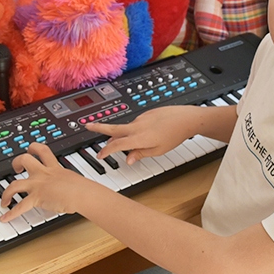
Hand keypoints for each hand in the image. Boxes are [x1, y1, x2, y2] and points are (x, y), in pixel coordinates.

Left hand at [0, 142, 83, 221]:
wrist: (82, 194)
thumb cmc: (83, 188)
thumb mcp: (74, 179)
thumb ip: (68, 182)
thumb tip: (70, 188)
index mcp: (54, 167)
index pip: (43, 151)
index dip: (35, 148)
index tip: (31, 150)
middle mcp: (44, 174)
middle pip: (25, 159)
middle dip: (16, 162)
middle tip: (16, 168)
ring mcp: (38, 185)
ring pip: (15, 183)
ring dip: (6, 191)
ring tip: (5, 198)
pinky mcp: (37, 197)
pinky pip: (20, 207)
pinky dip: (11, 214)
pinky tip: (5, 218)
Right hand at [86, 105, 202, 164]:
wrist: (186, 118)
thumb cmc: (175, 135)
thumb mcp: (158, 150)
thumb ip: (141, 154)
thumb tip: (128, 159)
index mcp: (139, 137)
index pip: (117, 144)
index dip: (106, 151)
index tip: (100, 155)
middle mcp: (137, 126)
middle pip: (113, 128)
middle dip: (98, 127)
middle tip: (87, 125)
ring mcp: (141, 118)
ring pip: (125, 128)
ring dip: (120, 134)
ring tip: (122, 142)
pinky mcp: (146, 114)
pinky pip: (135, 124)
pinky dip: (133, 130)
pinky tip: (143, 134)